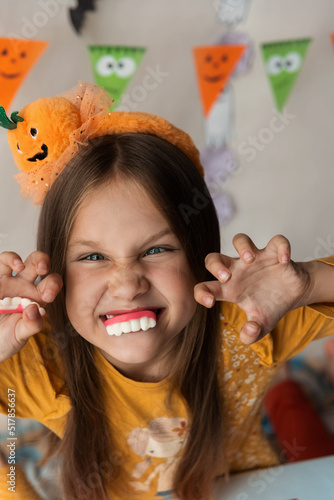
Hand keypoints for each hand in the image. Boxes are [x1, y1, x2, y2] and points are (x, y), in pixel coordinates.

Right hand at [0, 251, 62, 361]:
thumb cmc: (6, 339)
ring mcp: (6, 282)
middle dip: (42, 260)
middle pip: (36, 263)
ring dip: (15, 258)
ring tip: (19, 265)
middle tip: (43, 268)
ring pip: (12, 259)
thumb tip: (34, 308)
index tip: (48, 296)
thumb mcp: (20, 335)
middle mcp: (23, 285)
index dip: (53, 284)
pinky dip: (3, 263)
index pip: (51, 283)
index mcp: (37, 296)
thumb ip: (32, 325)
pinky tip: (3, 277)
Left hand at [194, 234, 310, 343]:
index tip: (209, 302)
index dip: (201, 293)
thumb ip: (252, 333)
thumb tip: (249, 333)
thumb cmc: (270, 306)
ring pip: (240, 240)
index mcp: (229, 289)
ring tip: (250, 259)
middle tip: (227, 277)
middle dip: (215, 265)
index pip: (204, 287)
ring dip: (242, 247)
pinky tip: (283, 261)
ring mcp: (256, 258)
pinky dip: (280, 247)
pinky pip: (276, 241)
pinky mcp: (275, 252)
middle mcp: (237, 270)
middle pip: (213, 258)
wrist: (292, 293)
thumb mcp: (262, 325)